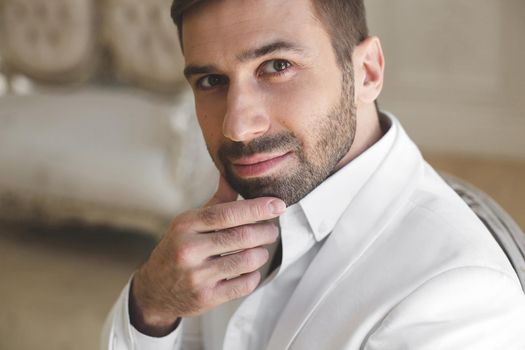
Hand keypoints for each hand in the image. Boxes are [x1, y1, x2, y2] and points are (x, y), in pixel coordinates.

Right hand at [129, 176, 284, 335]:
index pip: (227, 213)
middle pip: (241, 236)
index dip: (257, 208)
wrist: (154, 289)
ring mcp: (197, 276)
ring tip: (260, 249)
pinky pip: (244, 285)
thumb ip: (216, 201)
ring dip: (262, 254)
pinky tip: (250, 270)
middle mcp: (189, 249)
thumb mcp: (189, 223)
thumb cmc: (178, 249)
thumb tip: (233, 176)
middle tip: (272, 230)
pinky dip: (254, 275)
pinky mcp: (206, 298)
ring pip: (247, 261)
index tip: (278, 205)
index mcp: (185, 225)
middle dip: (265, 231)